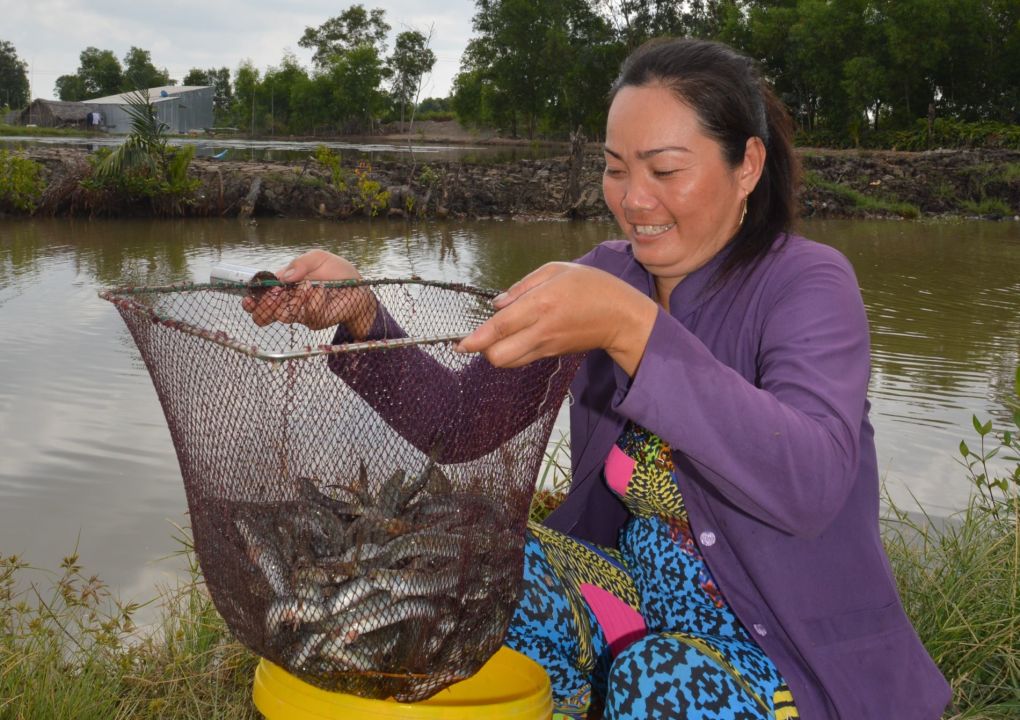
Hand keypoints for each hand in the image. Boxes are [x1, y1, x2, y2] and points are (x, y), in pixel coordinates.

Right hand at [241, 250, 376, 335]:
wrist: (359, 288)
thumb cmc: (337, 272)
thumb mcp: (318, 258)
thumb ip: (300, 263)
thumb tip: (283, 277)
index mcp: (283, 286)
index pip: (260, 297)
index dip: (252, 300)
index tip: (249, 300)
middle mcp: (288, 302)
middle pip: (264, 315)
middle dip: (265, 306)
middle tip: (276, 295)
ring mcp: (300, 313)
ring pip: (283, 316)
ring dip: (292, 300)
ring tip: (306, 286)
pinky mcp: (315, 320)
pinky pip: (308, 314)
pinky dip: (314, 299)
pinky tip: (321, 290)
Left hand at [455, 262, 658, 374]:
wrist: (622, 318)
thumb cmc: (592, 287)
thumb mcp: (558, 271)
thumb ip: (523, 286)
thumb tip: (496, 304)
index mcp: (542, 304)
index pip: (501, 327)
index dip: (476, 338)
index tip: (459, 344)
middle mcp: (541, 329)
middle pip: (500, 356)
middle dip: (483, 349)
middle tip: (481, 336)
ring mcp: (547, 346)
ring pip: (509, 362)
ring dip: (496, 353)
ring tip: (497, 336)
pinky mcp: (551, 355)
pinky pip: (522, 359)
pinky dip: (511, 353)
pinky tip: (515, 338)